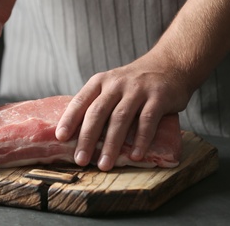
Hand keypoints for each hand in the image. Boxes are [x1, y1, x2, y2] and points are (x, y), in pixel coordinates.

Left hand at [55, 52, 191, 170]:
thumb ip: (97, 103)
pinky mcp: (159, 97)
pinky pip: (147, 121)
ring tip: (104, 165)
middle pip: (98, 112)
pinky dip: (141, 140)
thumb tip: (77, 133)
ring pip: (120, 118)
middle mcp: (116, 84)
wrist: (168, 64)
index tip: (60, 137)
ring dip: (111, 144)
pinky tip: (135, 156)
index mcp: (100, 81)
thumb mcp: (111, 85)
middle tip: (80, 159)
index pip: (80, 100)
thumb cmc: (133, 82)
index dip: (69, 119)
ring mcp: (137, 90)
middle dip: (87, 138)